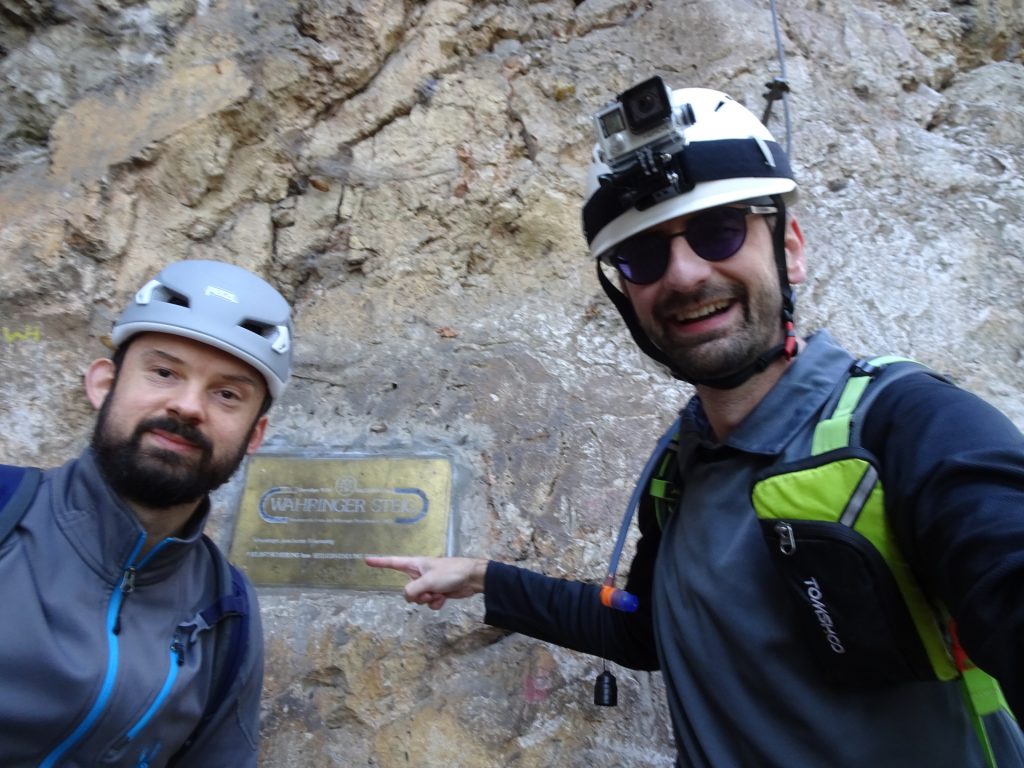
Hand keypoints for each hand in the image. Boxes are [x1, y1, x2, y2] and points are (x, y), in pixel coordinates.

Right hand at [365, 556, 487, 609]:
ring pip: (418, 599)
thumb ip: (413, 589)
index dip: (379, 562)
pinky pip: (429, 603)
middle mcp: (419, 574)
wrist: (471, 578)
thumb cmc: (450, 572)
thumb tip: (407, 597)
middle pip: (407, 590)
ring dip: (428, 600)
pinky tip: (444, 598)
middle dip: (417, 595)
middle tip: (429, 592)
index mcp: (415, 565)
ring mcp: (428, 584)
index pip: (393, 563)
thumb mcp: (428, 580)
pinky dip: (436, 603)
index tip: (366, 560)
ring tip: (439, 593)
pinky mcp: (437, 592)